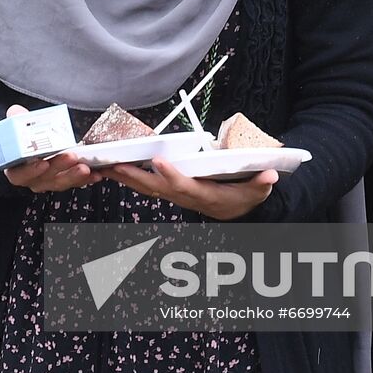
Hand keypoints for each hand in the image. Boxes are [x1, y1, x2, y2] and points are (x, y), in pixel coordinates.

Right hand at [2, 104, 102, 192]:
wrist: (35, 141)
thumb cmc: (25, 136)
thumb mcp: (19, 126)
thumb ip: (17, 120)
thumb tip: (16, 112)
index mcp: (17, 168)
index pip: (19, 174)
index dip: (30, 171)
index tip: (43, 162)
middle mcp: (32, 178)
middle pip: (44, 179)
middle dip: (59, 168)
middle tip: (71, 156)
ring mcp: (49, 181)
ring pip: (60, 182)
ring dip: (74, 175)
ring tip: (85, 167)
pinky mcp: (64, 180)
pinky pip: (75, 182)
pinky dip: (86, 179)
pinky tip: (96, 173)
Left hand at [103, 157, 277, 220]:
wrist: (235, 211)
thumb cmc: (243, 197)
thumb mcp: (256, 191)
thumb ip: (261, 184)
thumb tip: (270, 175)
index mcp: (204, 195)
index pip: (184, 186)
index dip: (171, 175)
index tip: (157, 162)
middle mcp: (184, 197)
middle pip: (155, 188)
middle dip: (134, 177)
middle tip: (114, 164)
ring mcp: (173, 195)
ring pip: (144, 187)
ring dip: (124, 176)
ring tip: (103, 164)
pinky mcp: (167, 191)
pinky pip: (144, 185)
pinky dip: (127, 177)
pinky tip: (112, 167)